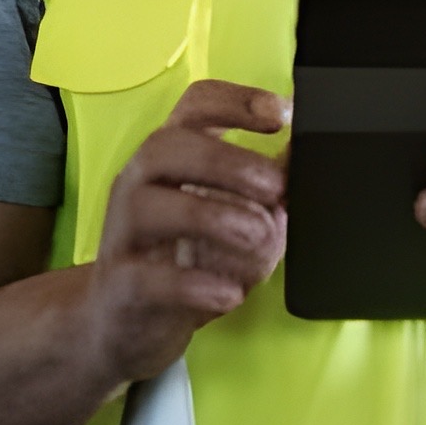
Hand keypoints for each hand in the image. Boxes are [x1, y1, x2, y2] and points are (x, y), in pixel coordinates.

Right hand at [85, 80, 289, 383]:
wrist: (130, 323)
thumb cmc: (191, 257)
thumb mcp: (239, 214)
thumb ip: (269, 185)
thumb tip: (306, 153)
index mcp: (174, 156)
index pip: (194, 105)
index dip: (236, 101)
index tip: (281, 115)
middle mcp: (139, 184)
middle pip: (167, 146)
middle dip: (228, 161)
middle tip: (276, 187)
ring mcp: (123, 234)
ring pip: (148, 205)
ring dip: (212, 216)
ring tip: (258, 235)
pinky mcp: (119, 287)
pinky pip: (146, 278)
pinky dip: (192, 284)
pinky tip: (229, 293)